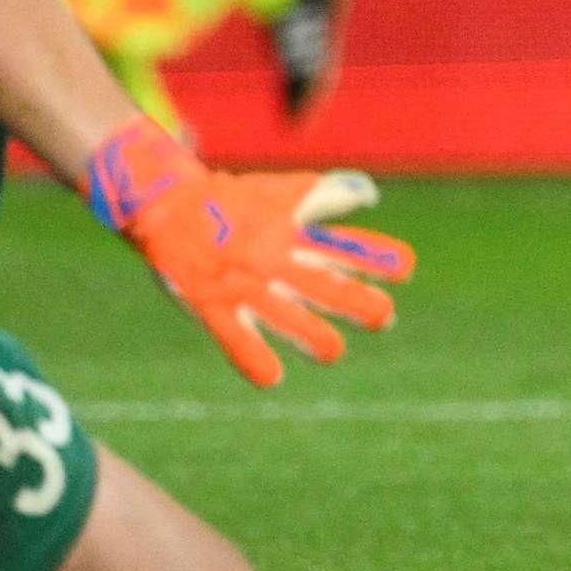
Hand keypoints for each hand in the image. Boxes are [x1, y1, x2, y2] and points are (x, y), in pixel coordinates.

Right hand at [84, 118, 414, 387]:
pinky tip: (272, 378)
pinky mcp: (212, 305)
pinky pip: (236, 338)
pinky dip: (255, 360)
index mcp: (291, 233)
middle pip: (327, 285)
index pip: (343, 245)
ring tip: (333, 350)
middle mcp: (274, 259)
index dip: (376, 257)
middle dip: (360, 304)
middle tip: (383, 318)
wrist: (165, 202)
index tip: (406, 268)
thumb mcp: (281, 192)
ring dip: (317, 338)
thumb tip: (369, 194)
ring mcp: (244, 284)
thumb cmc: (230, 202)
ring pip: (288, 317)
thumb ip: (326, 197)